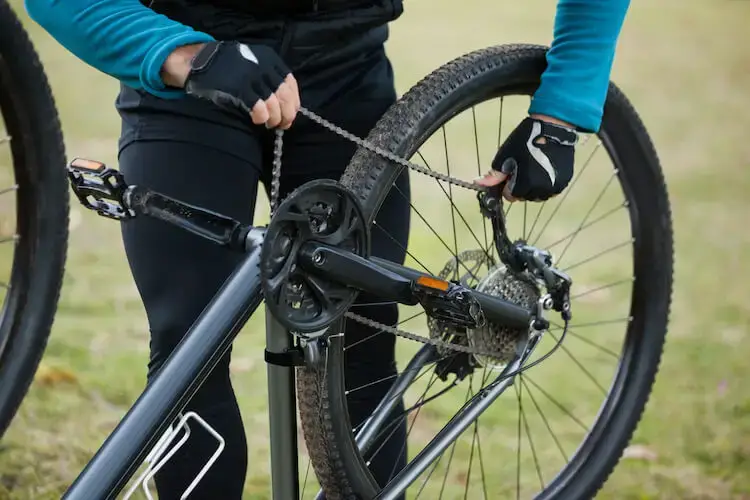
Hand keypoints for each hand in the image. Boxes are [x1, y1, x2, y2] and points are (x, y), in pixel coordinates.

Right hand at [163, 41, 299, 128]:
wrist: (197, 61)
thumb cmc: (226, 65)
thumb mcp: (252, 61)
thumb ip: (269, 76)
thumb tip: (286, 103)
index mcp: (269, 58)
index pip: (290, 83)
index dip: (293, 102)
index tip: (291, 113)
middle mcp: (263, 66)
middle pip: (285, 96)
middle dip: (287, 114)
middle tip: (282, 124)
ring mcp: (251, 77)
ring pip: (274, 105)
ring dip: (275, 118)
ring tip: (269, 123)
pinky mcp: (240, 89)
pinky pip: (259, 109)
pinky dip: (262, 117)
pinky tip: (258, 120)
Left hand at [476, 115, 577, 201]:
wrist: (553, 126)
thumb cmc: (526, 139)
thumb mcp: (505, 155)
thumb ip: (494, 175)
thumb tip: (478, 184)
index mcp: (525, 185)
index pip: (510, 196)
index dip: (507, 185)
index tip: (511, 172)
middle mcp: (541, 190)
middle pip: (524, 196)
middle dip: (520, 186)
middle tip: (523, 167)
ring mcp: (555, 187)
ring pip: (538, 195)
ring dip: (533, 187)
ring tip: (534, 167)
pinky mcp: (564, 181)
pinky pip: (551, 190)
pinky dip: (546, 183)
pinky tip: (544, 168)